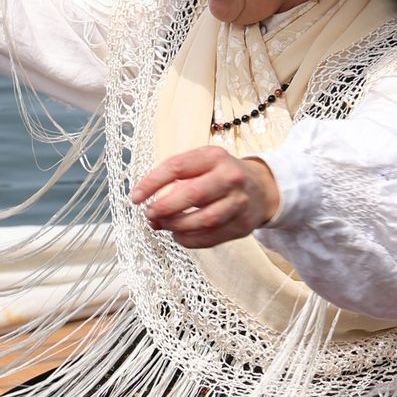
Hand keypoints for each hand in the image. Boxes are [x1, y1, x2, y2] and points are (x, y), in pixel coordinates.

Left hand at [130, 146, 279, 248]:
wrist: (262, 188)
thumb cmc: (221, 175)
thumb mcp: (202, 163)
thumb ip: (175, 177)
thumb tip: (144, 199)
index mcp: (214, 156)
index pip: (177, 167)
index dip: (152, 183)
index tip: (135, 196)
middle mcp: (230, 177)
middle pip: (192, 194)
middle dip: (164, 208)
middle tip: (149, 214)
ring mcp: (239, 202)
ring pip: (203, 220)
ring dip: (176, 226)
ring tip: (162, 225)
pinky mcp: (242, 225)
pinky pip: (211, 238)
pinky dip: (189, 240)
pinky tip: (178, 235)